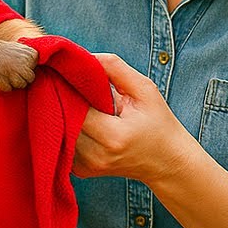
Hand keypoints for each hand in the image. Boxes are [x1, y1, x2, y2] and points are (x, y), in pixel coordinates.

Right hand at [0, 39, 37, 91]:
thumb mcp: (10, 48)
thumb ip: (24, 57)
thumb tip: (34, 70)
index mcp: (27, 51)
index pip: (35, 66)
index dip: (25, 66)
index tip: (13, 61)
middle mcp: (24, 62)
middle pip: (30, 78)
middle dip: (20, 76)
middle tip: (5, 68)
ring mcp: (14, 73)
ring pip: (21, 85)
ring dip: (11, 82)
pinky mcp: (4, 83)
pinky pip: (9, 89)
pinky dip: (2, 85)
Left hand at [73, 53, 194, 182]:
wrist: (167, 162)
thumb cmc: (159, 123)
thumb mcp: (145, 90)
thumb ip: (114, 68)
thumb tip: (83, 56)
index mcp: (113, 136)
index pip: (74, 106)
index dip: (69, 87)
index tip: (71, 74)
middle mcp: (96, 155)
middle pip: (62, 119)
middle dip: (64, 98)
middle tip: (71, 84)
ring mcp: (87, 167)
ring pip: (59, 131)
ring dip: (64, 113)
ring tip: (79, 102)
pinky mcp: (82, 172)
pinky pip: (64, 142)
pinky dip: (68, 128)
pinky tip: (83, 120)